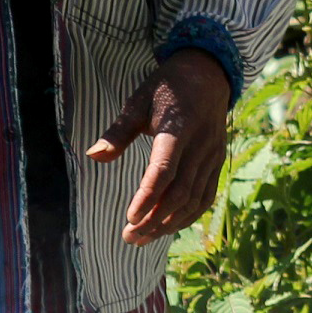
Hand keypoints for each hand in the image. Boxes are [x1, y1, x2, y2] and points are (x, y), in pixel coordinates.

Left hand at [91, 51, 232, 244]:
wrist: (208, 75)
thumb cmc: (167, 88)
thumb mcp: (138, 101)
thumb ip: (118, 132)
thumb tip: (94, 155)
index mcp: (178, 129)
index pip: (164, 170)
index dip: (148, 196)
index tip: (130, 217)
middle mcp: (200, 146)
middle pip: (179, 192)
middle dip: (154, 219)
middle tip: (129, 236)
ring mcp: (212, 156)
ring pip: (194, 200)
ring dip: (169, 224)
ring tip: (144, 238)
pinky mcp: (217, 162)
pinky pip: (206, 196)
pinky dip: (189, 216)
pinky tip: (169, 227)